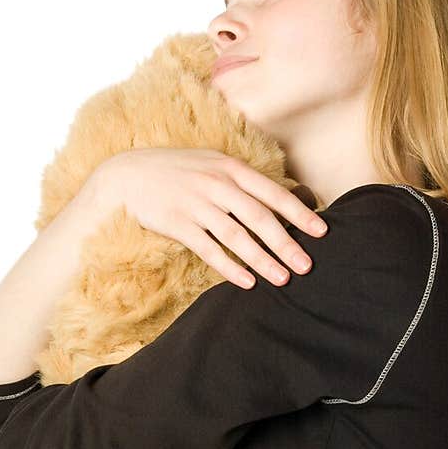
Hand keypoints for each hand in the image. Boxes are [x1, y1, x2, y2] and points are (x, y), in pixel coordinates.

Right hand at [89, 148, 328, 288]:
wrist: (126, 176)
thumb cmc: (176, 172)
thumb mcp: (211, 165)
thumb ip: (241, 182)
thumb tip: (276, 202)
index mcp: (230, 169)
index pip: (272, 193)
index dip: (299, 213)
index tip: (321, 231)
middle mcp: (217, 185)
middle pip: (259, 218)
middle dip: (287, 243)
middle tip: (307, 265)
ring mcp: (196, 204)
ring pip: (237, 236)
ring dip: (262, 260)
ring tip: (283, 279)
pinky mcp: (177, 224)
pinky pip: (209, 249)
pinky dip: (229, 267)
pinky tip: (247, 282)